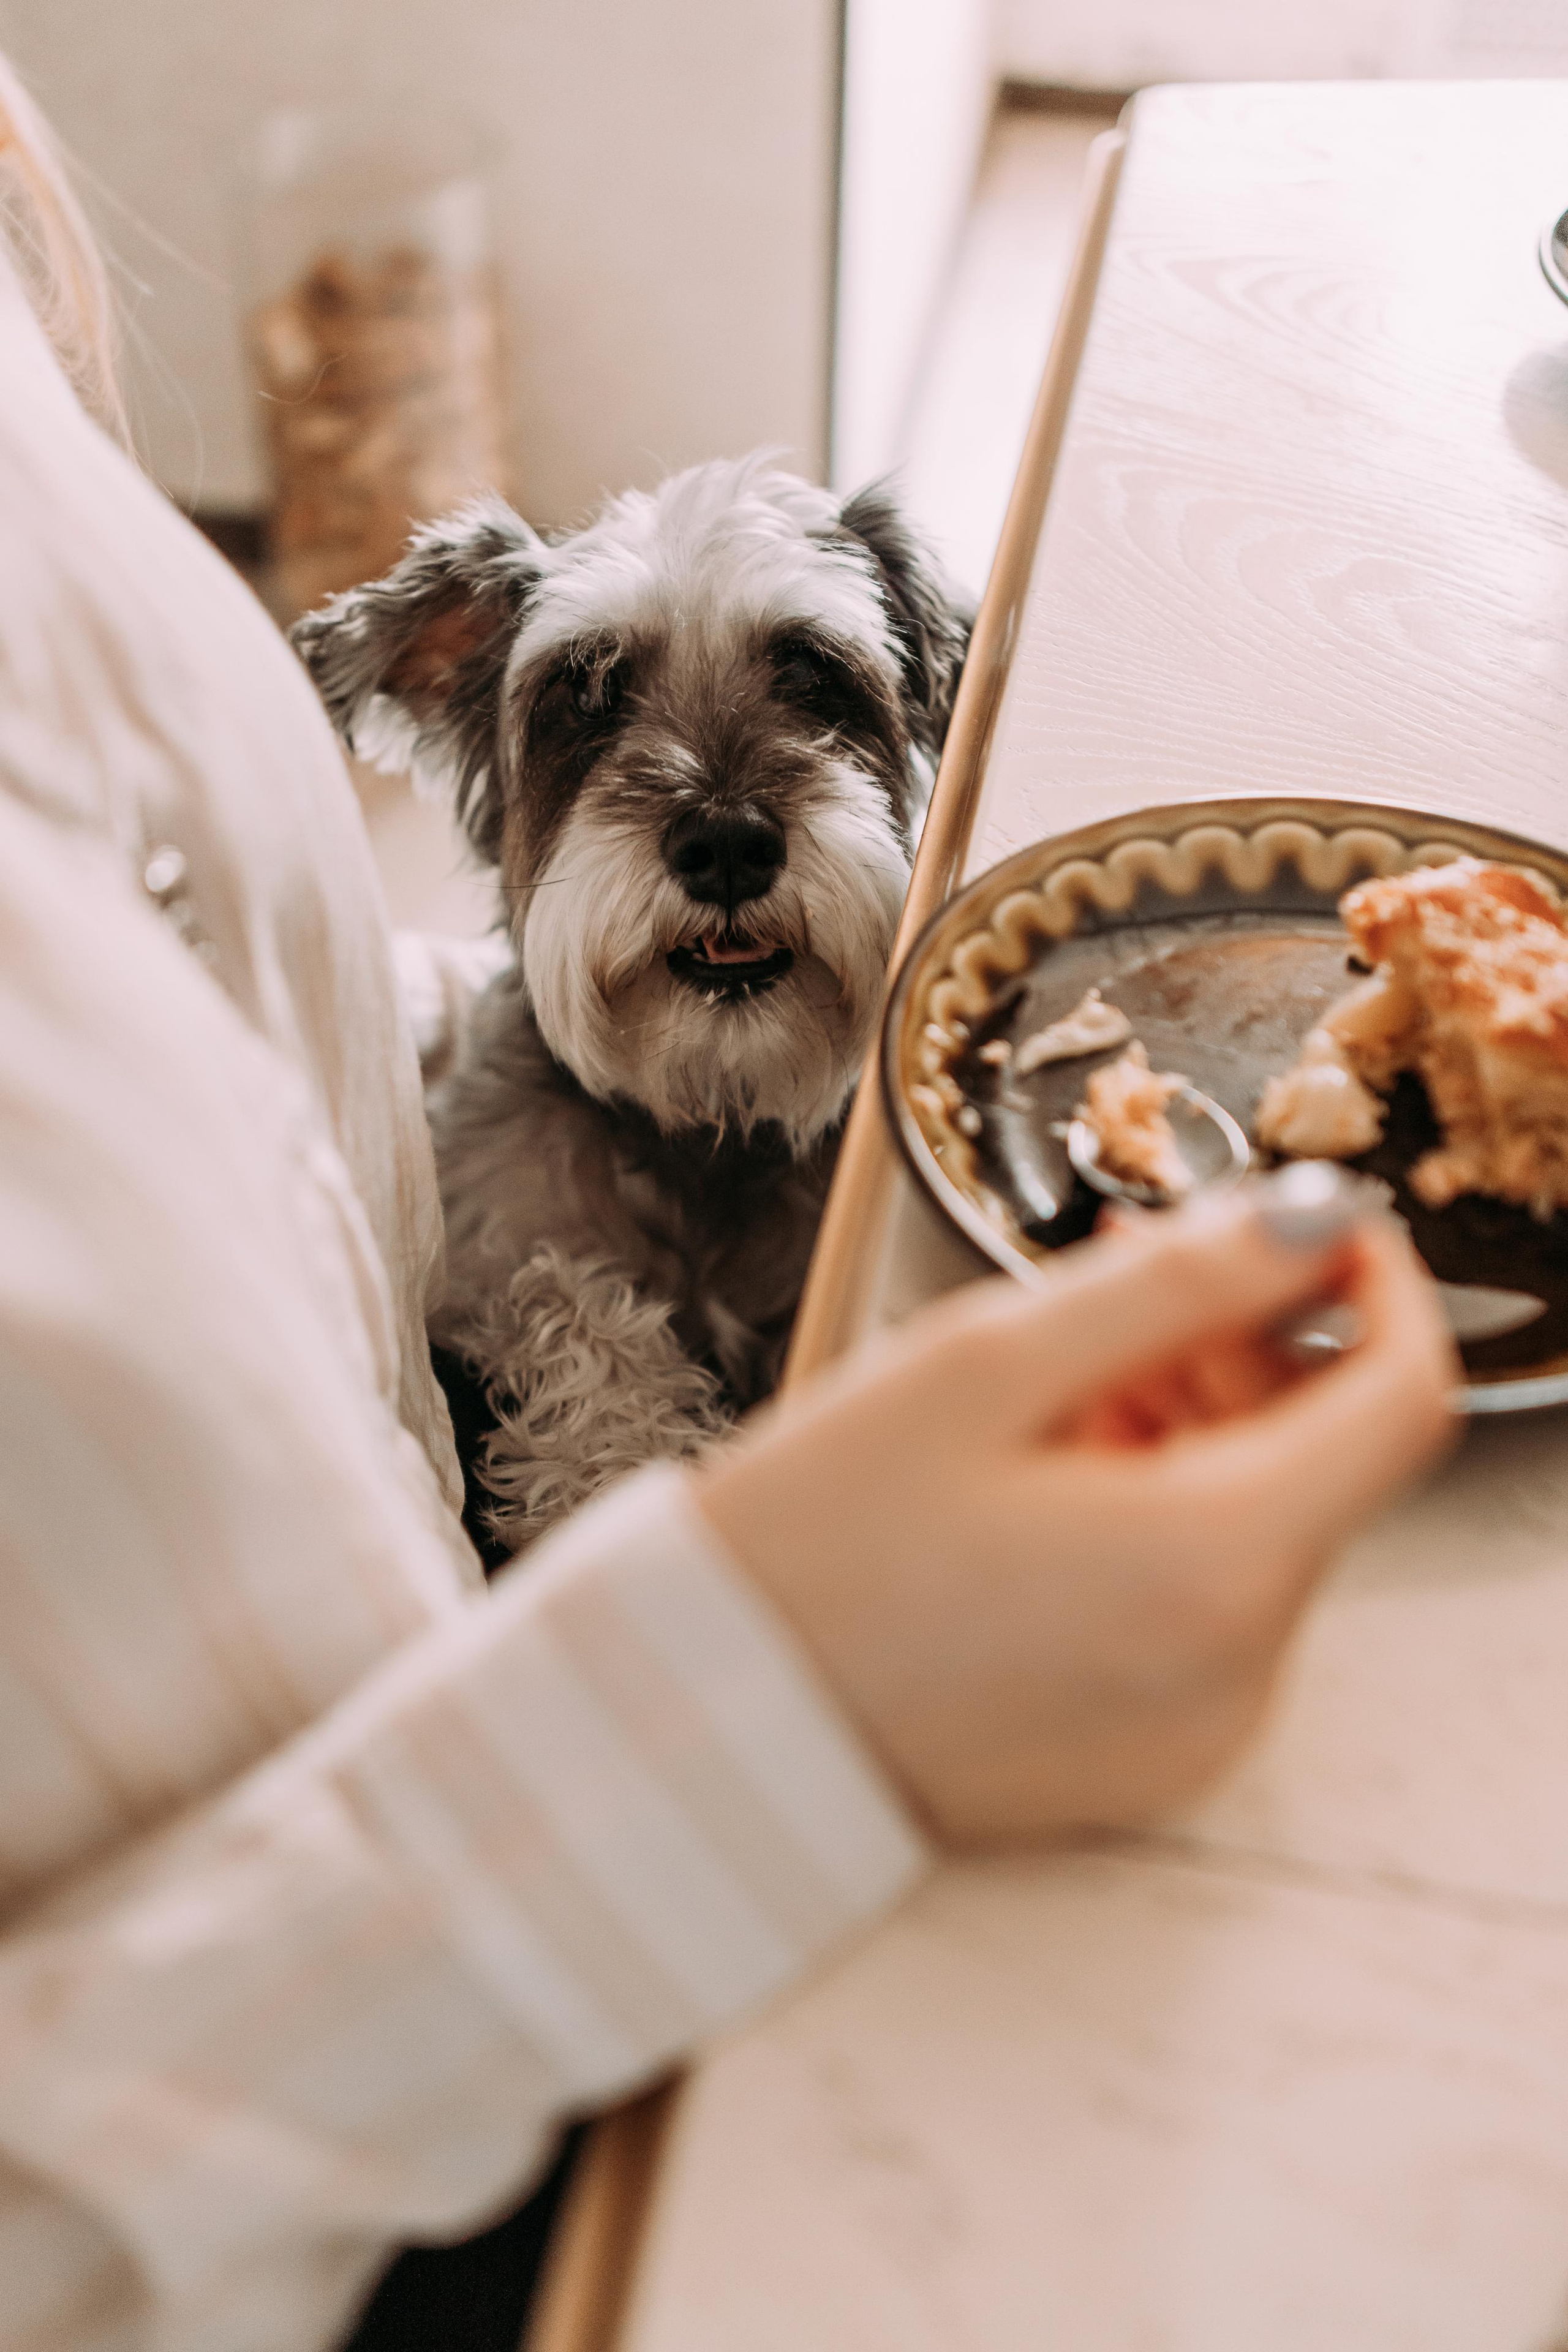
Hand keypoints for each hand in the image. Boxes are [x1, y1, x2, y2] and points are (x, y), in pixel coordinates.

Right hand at [695, 1170, 1455, 1845]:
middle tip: (1124, 1288)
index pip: (1407, 1398)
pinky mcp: (1149, 1763)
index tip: (1312, 1226)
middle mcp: (1237, 1670)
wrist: (706, 1724)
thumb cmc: (815, 1547)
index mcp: (1210, 1563)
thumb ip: (1168, 1283)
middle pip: (1326, 1464)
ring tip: (1053, 1396)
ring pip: (1261, 1533)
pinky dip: (1161, 1531)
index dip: (1378, 1283)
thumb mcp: (981, 1368)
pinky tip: (1046, 1491)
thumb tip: (1304, 1219)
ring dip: (1195, 1436)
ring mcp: (1199, 1731)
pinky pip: (1206, 1613)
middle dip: (1248, 1355)